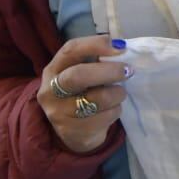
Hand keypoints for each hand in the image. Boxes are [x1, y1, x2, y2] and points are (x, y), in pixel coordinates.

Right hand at [37, 35, 130, 153]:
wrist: (74, 133)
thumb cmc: (82, 95)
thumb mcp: (82, 75)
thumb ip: (95, 61)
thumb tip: (120, 47)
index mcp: (53, 70)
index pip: (70, 50)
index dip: (96, 45)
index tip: (120, 47)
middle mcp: (50, 91)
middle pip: (78, 75)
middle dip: (109, 71)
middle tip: (128, 71)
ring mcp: (59, 113)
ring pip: (98, 98)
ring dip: (117, 93)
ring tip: (119, 94)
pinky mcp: (73, 131)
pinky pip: (106, 116)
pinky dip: (116, 111)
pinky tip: (111, 110)